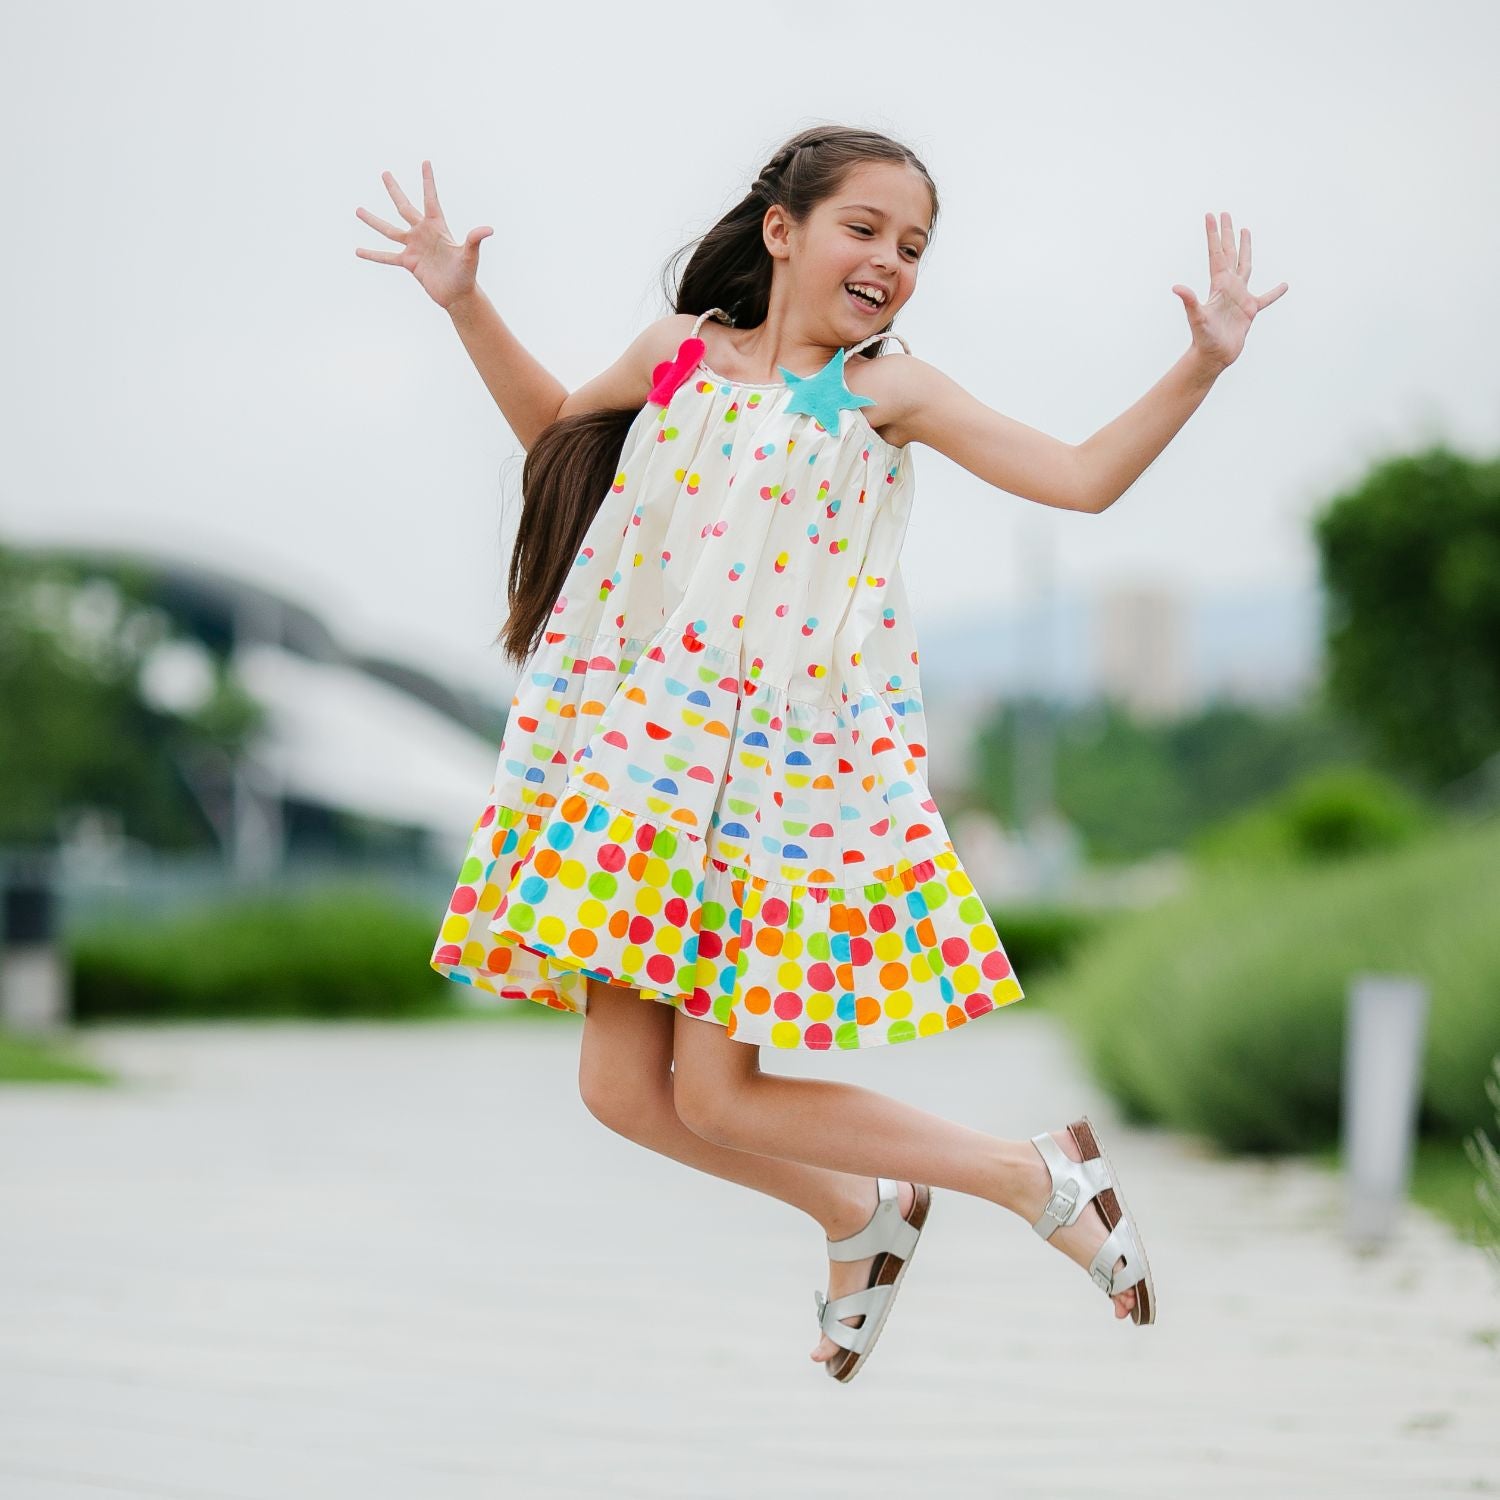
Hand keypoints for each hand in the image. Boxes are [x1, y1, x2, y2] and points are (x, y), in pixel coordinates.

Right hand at [354, 160, 492, 310]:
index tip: (425, 162)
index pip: (431, 199)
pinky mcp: (408, 262)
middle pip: (404, 207)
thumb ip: (474, 240)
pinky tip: (358, 251)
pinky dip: (373, 254)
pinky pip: (386, 257)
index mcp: (437, 226)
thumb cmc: (466, 274)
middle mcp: (423, 233)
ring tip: (358, 209)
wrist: (458, 295)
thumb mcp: (470, 255)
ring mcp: (414, 247)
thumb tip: (488, 229)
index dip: (428, 181)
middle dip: (395, 190)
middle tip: (385, 173)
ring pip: (389, 230)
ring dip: (374, 220)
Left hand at [1171, 211, 1287, 370]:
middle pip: (1229, 253)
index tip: (1211, 215)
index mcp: (1218, 284)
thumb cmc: (1203, 339)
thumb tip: (1176, 287)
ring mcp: (1239, 297)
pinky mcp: (1249, 311)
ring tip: (1246, 230)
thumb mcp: (1197, 318)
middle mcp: (1228, 286)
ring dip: (1246, 248)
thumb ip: (1189, 301)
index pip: (1216, 254)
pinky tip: (1284, 285)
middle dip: (1227, 234)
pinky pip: (1266, 298)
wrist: (1213, 357)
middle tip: (1226, 214)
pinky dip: (1275, 292)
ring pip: (1245, 266)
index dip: (1213, 235)